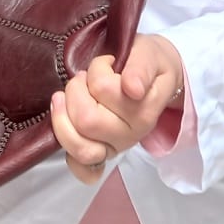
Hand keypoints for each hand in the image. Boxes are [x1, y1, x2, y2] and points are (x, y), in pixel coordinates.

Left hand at [50, 33, 183, 184]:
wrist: (159, 78)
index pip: (103, 90)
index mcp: (144, 111)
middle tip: (84, 77)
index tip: (107, 62)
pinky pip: (82, 168)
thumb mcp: (149, 54)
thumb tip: (132, 88)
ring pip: (78, 143)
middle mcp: (131, 135)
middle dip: (76, 90)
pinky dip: (70, 153)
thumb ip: (141, 68)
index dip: (97, 70)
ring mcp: (116, 148)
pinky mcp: (103, 155)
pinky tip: (66, 128)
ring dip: (64, 115)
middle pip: (86, 120)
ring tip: (69, 95)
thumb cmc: (150, 64)